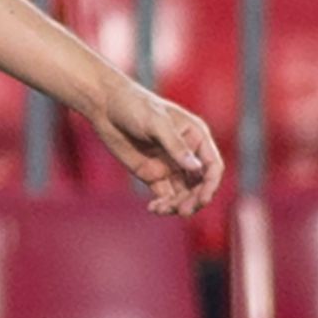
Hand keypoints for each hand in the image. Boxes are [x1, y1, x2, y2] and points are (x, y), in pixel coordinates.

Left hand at [86, 77, 221, 218]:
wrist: (105, 107)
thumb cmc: (135, 106)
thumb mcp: (157, 122)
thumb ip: (175, 145)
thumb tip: (196, 167)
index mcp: (196, 137)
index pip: (212, 166)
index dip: (210, 184)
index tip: (202, 199)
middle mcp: (186, 154)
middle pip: (199, 184)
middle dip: (194, 199)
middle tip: (183, 211)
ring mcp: (170, 165)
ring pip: (183, 193)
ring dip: (178, 205)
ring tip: (162, 209)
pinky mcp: (152, 174)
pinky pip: (164, 195)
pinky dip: (163, 204)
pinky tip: (154, 208)